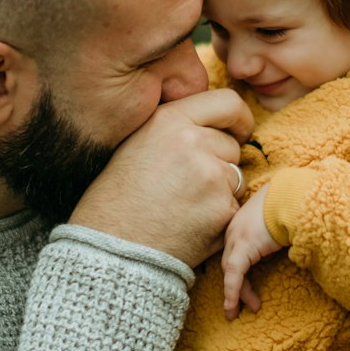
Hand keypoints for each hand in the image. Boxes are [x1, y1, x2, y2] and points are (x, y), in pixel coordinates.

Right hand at [69, 90, 253, 266]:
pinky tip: (190, 225)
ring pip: (236, 177)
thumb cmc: (116, 199)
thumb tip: (213, 121)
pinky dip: (219, 218)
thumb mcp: (138, 144)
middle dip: (220, 163)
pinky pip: (234, 207)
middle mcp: (193, 142)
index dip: (239, 119)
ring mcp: (210, 176)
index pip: (228, 103)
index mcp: (169, 120)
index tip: (238, 132)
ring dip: (221, 191)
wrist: (110, 247)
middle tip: (186, 186)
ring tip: (183, 207)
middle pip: (232, 145)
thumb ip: (175, 127)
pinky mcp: (222, 209)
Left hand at [222, 184, 283, 318]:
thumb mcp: (280, 224)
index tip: (244, 288)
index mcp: (241, 224)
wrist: (294, 196)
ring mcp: (236, 238)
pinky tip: (233, 307)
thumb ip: (274, 237)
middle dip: (235, 287)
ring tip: (240, 312)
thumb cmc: (292, 206)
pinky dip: (232, 292)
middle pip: (229, 264)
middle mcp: (234, 230)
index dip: (237, 273)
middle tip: (240, 307)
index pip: (235, 254)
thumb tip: (284, 248)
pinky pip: (234, 275)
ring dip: (236, 294)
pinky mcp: (243, 247)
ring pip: (230, 272)